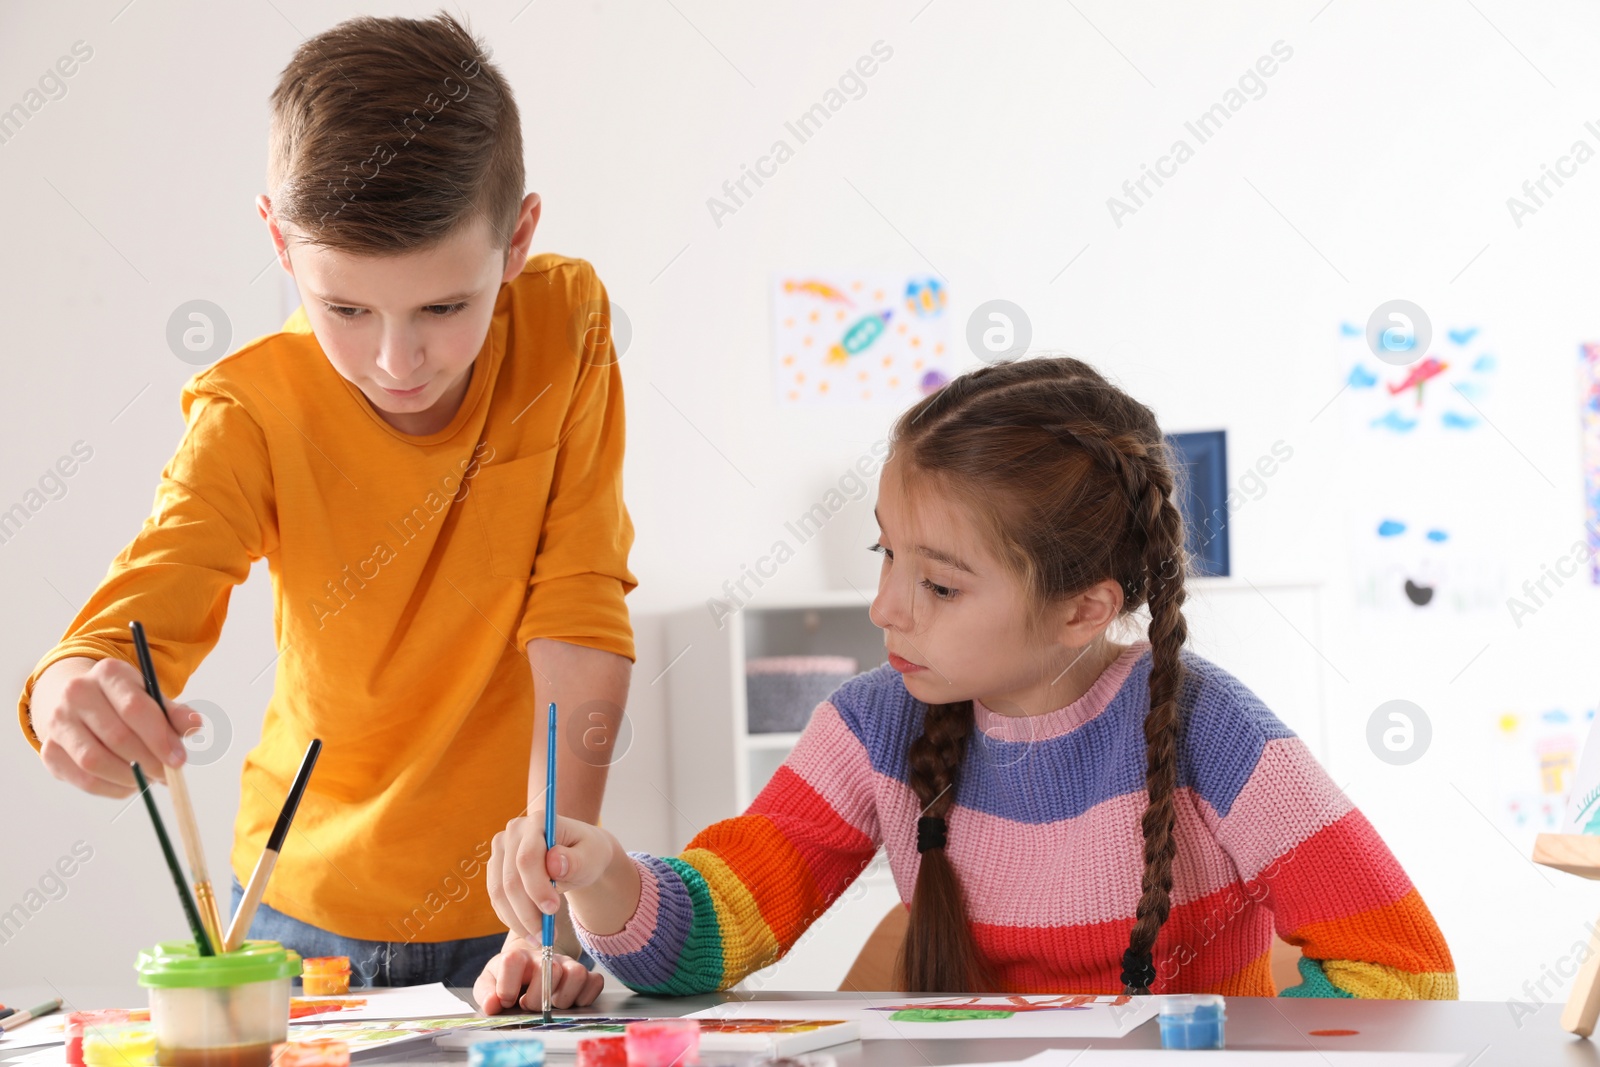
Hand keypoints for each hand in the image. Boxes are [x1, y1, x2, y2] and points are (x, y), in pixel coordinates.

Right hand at [32, 657, 202, 797]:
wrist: (77, 699)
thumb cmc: (124, 701)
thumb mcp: (151, 697)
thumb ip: (175, 713)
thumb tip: (194, 725)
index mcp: (108, 673)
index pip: (135, 708)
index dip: (160, 738)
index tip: (179, 760)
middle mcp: (77, 693)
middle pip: (117, 737)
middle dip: (148, 761)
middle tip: (166, 774)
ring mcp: (58, 721)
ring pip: (95, 761)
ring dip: (129, 777)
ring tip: (147, 779)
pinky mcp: (49, 749)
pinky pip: (82, 779)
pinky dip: (111, 788)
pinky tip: (128, 784)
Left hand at [473, 934, 602, 1013]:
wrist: (529, 967)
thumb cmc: (508, 978)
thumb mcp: (489, 983)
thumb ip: (485, 993)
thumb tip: (493, 1004)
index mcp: (517, 957)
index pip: (513, 960)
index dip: (507, 986)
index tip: (505, 1001)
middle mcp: (545, 956)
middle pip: (551, 970)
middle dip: (539, 999)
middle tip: (529, 1005)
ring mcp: (568, 964)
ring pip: (577, 974)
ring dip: (564, 998)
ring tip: (551, 1004)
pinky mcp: (586, 974)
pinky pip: (595, 983)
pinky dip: (584, 998)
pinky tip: (569, 1002)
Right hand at [486, 812, 617, 941]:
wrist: (581, 855)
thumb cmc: (589, 853)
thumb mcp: (592, 857)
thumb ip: (575, 861)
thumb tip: (553, 863)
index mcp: (538, 821)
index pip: (527, 858)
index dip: (537, 887)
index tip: (553, 910)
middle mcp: (513, 831)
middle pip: (510, 879)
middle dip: (527, 912)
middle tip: (546, 935)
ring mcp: (501, 849)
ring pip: (499, 893)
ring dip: (518, 920)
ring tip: (540, 939)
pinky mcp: (496, 868)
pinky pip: (497, 899)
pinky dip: (512, 918)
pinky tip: (530, 931)